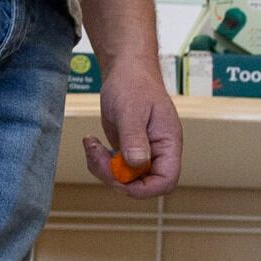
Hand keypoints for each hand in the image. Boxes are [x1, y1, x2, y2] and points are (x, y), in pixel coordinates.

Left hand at [86, 59, 180, 197]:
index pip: (166, 180)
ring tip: (91, 145)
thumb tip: (137, 164)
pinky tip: (91, 142)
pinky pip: (114, 168)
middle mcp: (158, 152)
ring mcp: (142, 153)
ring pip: (125, 179)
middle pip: (143, 184)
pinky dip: (99, 161)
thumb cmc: (134, 84)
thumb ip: (134, 138)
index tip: (121, 180)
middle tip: (98, 157)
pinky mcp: (127, 150)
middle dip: (116, 178)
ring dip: (103, 169)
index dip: (145, 188)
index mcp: (168, 144)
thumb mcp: (131, 110)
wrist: (126, 71)